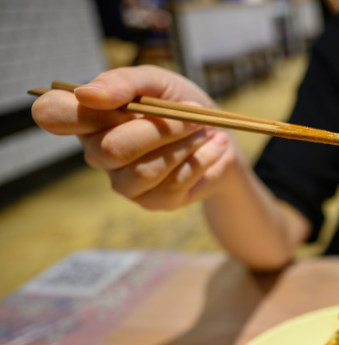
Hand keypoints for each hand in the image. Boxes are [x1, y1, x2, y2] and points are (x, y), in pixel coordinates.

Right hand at [32, 65, 237, 209]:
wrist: (219, 136)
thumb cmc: (179, 104)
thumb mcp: (157, 81)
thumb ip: (125, 82)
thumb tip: (89, 94)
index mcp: (89, 118)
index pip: (52, 116)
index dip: (67, 111)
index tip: (99, 99)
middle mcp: (98, 153)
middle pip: (114, 148)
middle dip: (163, 127)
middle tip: (195, 114)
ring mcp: (124, 183)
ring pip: (146, 171)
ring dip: (186, 146)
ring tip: (206, 131)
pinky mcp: (154, 202)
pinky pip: (174, 186)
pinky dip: (202, 161)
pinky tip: (214, 148)